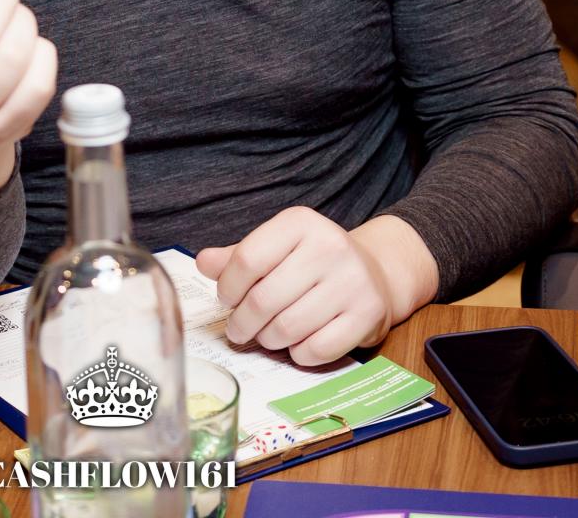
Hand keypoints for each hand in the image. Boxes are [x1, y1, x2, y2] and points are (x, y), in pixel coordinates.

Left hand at [195, 210, 439, 365]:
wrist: (374, 274)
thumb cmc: (313, 263)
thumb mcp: (276, 248)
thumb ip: (238, 256)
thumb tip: (203, 262)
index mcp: (300, 223)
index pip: (247, 260)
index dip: (228, 288)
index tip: (227, 300)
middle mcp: (330, 246)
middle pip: (264, 300)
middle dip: (242, 323)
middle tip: (239, 330)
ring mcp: (352, 281)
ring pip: (287, 329)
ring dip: (268, 340)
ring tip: (267, 335)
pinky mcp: (367, 314)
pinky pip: (316, 349)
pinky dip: (299, 354)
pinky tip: (298, 343)